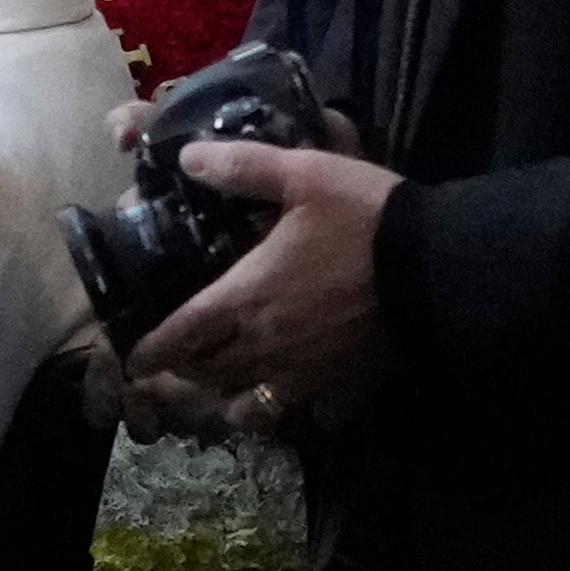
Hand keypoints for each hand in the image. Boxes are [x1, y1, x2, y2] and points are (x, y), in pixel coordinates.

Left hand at [127, 141, 402, 426]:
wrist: (436, 264)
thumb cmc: (364, 218)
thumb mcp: (303, 175)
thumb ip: (243, 168)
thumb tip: (188, 159)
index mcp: (246, 296)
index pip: (181, 335)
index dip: (152, 350)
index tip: (133, 358)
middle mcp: (265, 342)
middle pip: (206, 372)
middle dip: (184, 368)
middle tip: (177, 355)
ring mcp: (302, 368)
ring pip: (244, 400)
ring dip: (224, 391)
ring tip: (222, 375)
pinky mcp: (338, 380)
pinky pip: (294, 411)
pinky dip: (277, 409)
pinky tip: (278, 392)